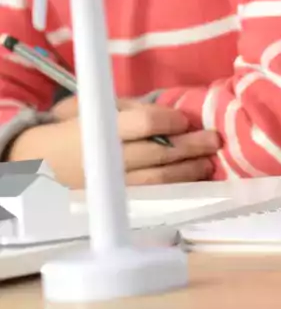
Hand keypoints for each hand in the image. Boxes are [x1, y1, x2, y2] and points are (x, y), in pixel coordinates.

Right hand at [9, 100, 220, 187]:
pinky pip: (150, 196)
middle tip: (214, 140)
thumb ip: (129, 108)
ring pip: (158, 180)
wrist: (38, 165)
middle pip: (158, 154)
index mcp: (105, 129)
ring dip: (188, 171)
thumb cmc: (72, 129)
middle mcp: (110, 159)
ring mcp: (113, 185)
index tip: (186, 119)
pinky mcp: (114, 202)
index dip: (170, 121)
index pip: (145, 124)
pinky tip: (190, 181)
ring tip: (209, 162)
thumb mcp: (94, 106)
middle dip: (190, 147)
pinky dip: (173, 188)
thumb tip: (167, 113)